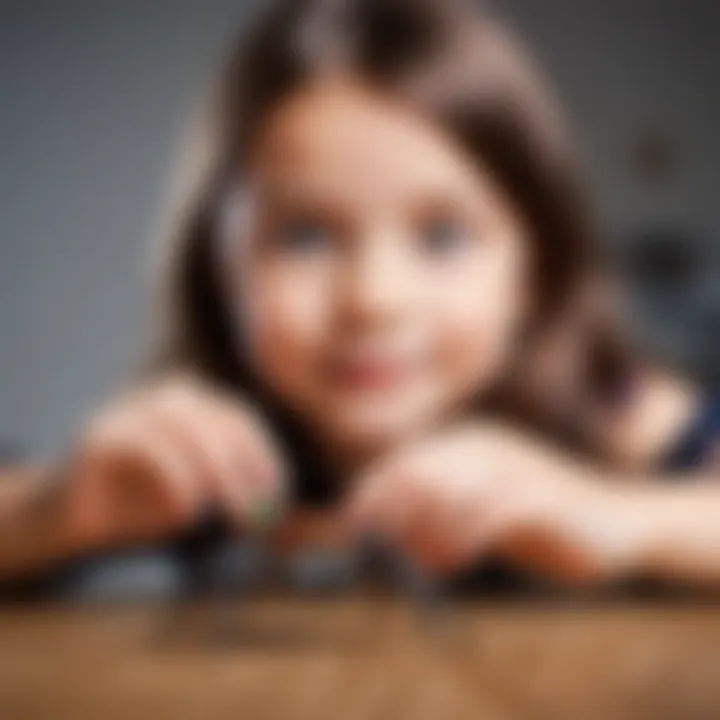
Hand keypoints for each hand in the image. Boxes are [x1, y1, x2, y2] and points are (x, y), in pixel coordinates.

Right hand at [53, 376, 285, 553]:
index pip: (239, 420)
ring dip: (214, 471)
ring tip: (229, 511)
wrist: (73, 516)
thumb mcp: (199, 497)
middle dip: (244, 467)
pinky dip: (175, 476)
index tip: (277, 495)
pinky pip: (146, 446)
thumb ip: (231, 492)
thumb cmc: (145, 505)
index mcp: (196, 406)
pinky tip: (187, 509)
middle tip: (256, 511)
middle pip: (218, 419)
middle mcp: (166, 398)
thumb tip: (278, 508)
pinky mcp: (101, 433)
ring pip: (185, 427)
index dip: (263, 456)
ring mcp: (132, 410)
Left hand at [344, 424, 644, 584]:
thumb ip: (433, 514)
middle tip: (399, 555)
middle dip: (395, 519)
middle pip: (416, 475)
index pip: (401, 463)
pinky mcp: (540, 496)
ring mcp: (513, 466)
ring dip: (427, 536)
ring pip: (445, 494)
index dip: (371, 495)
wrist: (614, 522)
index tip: (355, 529)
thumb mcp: (476, 511)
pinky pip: (485, 515)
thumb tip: (375, 531)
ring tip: (436, 564)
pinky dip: (461, 541)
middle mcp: (483, 446)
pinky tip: (459, 559)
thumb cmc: (533, 521)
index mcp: (465, 442)